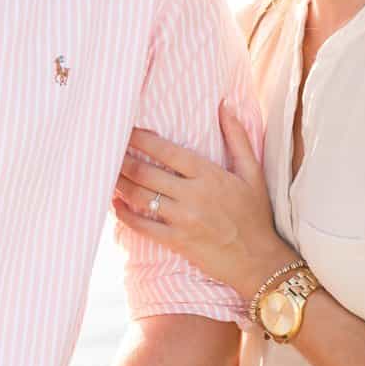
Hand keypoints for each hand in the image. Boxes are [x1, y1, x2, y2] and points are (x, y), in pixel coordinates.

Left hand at [113, 101, 295, 297]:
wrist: (258, 260)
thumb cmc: (255, 215)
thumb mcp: (253, 174)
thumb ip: (238, 138)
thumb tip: (226, 105)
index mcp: (210, 175)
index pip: (166, 150)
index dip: (141, 139)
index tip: (126, 131)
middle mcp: (193, 195)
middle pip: (145, 172)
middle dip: (121, 160)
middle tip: (106, 151)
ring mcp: (183, 220)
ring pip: (139, 196)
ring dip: (119, 183)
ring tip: (107, 173)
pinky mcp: (176, 241)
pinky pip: (141, 225)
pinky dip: (123, 214)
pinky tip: (114, 204)